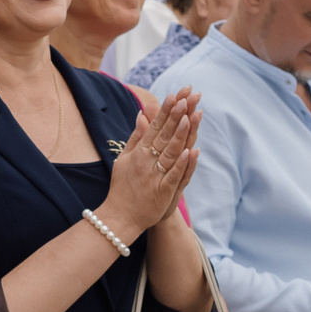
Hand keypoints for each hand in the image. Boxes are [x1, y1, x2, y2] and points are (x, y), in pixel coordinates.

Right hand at [99, 86, 200, 232]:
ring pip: (170, 152)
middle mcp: (146, 162)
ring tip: (190, 116)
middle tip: (187, 97)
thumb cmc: (123, 187)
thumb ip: (135, 137)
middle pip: (164, 135)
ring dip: (180, 134)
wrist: (120, 217)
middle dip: (176, 116)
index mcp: (138, 152)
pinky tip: (190, 151)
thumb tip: (142, 115)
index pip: (154, 127)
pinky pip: (173, 176)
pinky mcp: (163, 192)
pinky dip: (182, 164)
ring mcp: (155, 176)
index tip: (175, 95)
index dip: (165, 111)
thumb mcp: (124, 159)